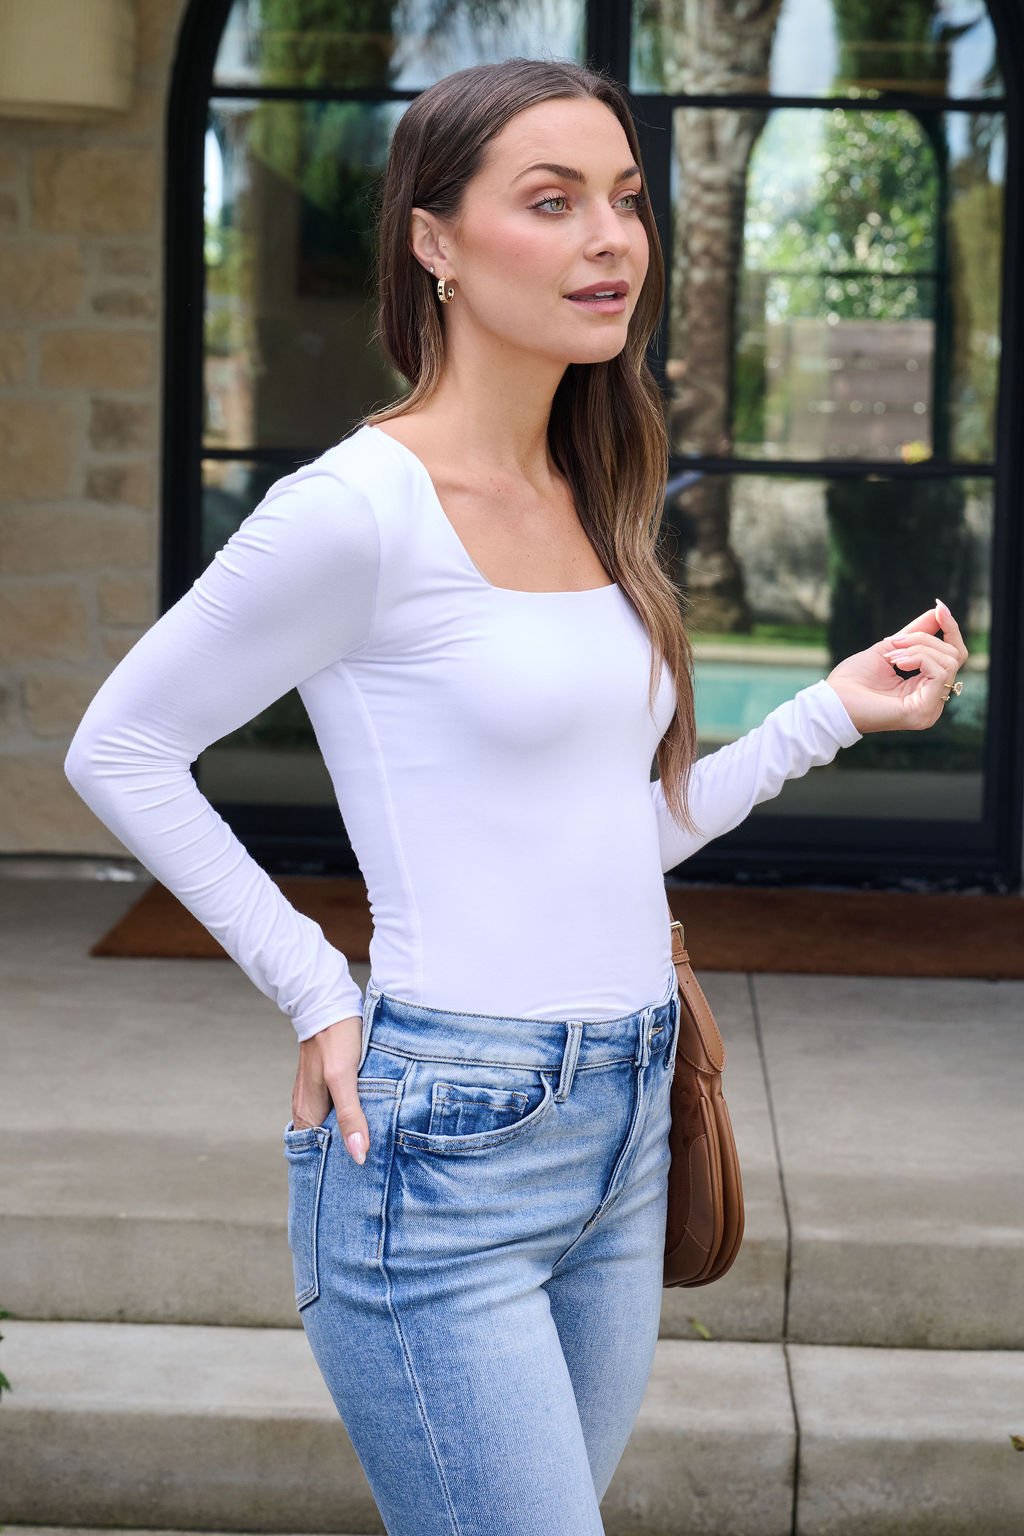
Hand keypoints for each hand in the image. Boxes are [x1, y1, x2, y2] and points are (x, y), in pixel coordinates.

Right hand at [291, 1013, 369, 1163]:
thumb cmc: (334, 1039)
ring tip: (380, 1148)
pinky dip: (356, 1116)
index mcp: (307, 1114)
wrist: (329, 1004)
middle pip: (327, 1142)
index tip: (356, 1181)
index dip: (333, 1169)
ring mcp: (319, 1096)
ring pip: (336, 1125)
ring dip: (353, 1134)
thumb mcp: (343, 1079)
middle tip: (375, 1169)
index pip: (316, 1155)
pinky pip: (342, 1109)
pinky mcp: (331, 1084)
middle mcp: (310, 1108)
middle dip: (347, 1155)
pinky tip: (374, 1117)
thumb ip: (351, 1116)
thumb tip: (358, 1155)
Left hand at [825, 598, 968, 734]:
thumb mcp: (889, 648)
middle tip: (894, 643)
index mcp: (925, 689)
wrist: (831, 701)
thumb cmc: (853, 680)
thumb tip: (939, 611)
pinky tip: (897, 663)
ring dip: (918, 649)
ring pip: (948, 661)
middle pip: (952, 655)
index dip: (950, 628)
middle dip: (924, 639)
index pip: (954, 656)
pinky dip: (918, 659)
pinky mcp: (923, 712)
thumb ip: (915, 633)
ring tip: (892, 657)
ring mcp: (930, 709)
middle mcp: (932, 702)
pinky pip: (939, 672)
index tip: (939, 606)